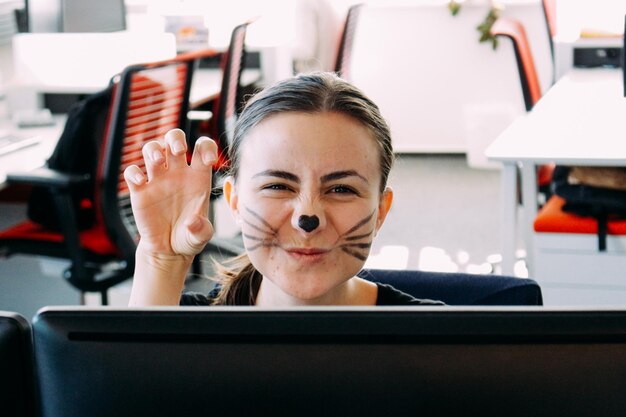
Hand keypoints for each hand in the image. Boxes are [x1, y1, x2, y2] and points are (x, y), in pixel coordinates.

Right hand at [123, 129, 216, 258]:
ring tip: (158, 161)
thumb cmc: (189, 237)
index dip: (207, 146)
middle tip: (179, 150)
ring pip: (152, 148)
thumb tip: (192, 222)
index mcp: (197, 178)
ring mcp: (157, 180)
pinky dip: (133, 172)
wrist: (168, 250)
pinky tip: (141, 182)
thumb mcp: (201, 237)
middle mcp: (177, 174)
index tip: (209, 160)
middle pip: (174, 139)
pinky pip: (131, 172)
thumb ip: (201, 229)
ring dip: (154, 149)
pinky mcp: (140, 192)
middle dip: (175, 138)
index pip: (202, 149)